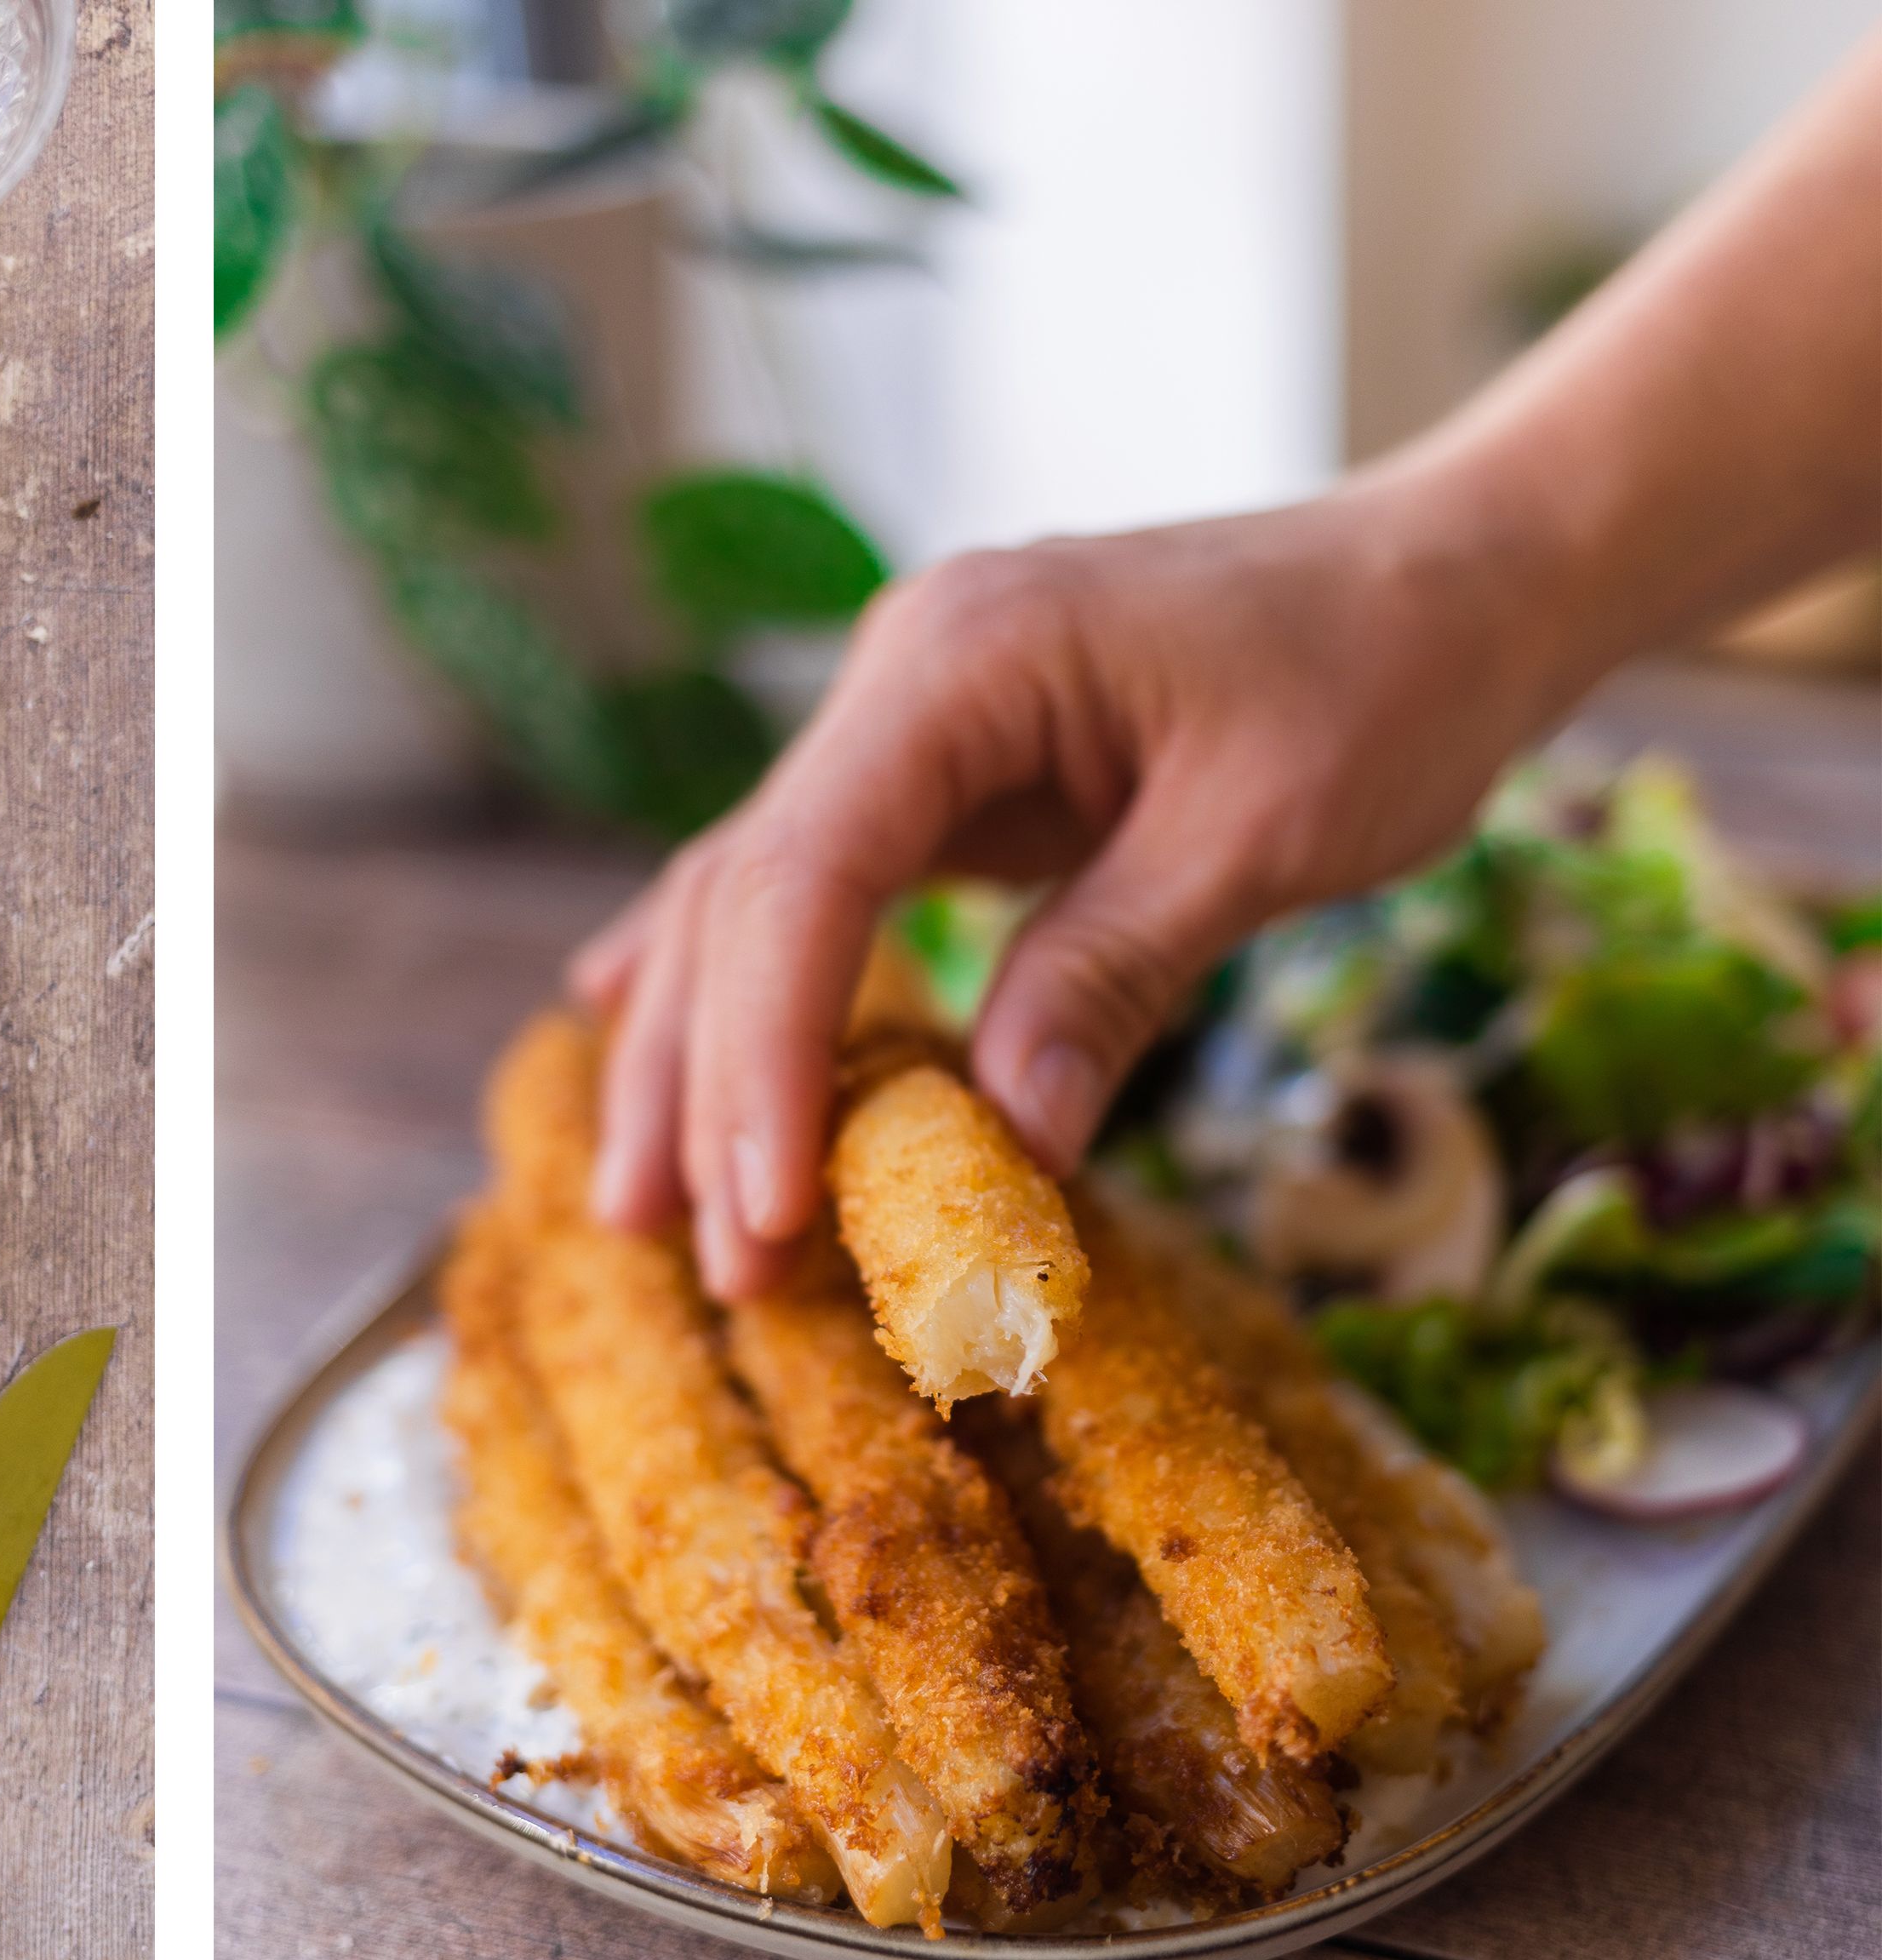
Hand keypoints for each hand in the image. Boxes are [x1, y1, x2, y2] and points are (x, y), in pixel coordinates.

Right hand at [573, 470, 1580, 1299]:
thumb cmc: (1387, 675)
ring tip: (646, 1213)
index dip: (767, 1054)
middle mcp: (896, 679)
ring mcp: (906, 721)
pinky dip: (737, 976)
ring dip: (695, 1052)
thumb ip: (1114, 974)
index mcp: (960, 661)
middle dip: (707, 1086)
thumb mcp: (1265, 836)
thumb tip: (1006, 1152)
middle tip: (708, 1264)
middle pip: (742, 899)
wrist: (1456, 572)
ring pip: (747, 897)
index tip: (766, 1211)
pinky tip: (628, 1021)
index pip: (806, 877)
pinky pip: (808, 884)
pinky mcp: (940, 770)